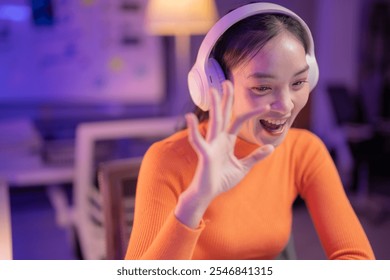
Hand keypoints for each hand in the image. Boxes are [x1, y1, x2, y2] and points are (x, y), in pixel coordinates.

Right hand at [175, 80, 273, 227]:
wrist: (208, 194)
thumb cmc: (222, 180)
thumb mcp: (243, 168)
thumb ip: (256, 157)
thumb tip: (271, 147)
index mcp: (227, 141)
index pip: (239, 122)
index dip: (253, 113)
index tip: (266, 106)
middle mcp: (218, 140)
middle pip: (223, 115)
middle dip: (226, 99)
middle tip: (228, 82)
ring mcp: (211, 146)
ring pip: (213, 123)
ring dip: (214, 107)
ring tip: (213, 91)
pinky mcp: (205, 155)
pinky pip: (199, 141)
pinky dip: (193, 130)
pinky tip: (190, 117)